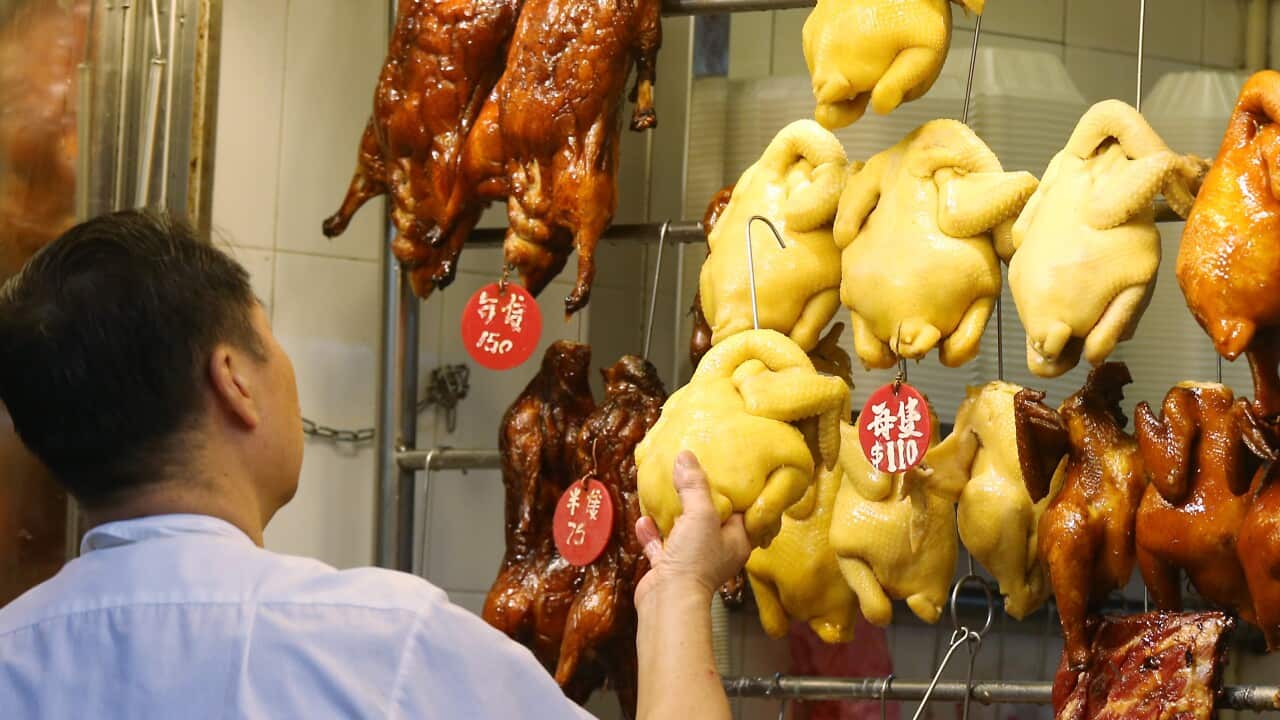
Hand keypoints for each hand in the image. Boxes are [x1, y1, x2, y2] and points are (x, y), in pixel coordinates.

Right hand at [634, 451, 751, 607]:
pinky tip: (643, 520)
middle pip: (713, 520)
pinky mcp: (669, 569)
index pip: (744, 511)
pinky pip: (661, 547)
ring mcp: (692, 560)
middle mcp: (717, 550)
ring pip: (686, 533)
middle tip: (694, 476)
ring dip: (675, 516)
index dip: (738, 491)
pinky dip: (652, 534)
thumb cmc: (695, 559)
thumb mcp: (701, 514)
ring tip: (667, 494)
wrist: (668, 601)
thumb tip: (685, 456)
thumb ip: (694, 485)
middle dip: (702, 500)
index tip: (729, 470)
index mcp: (736, 539)